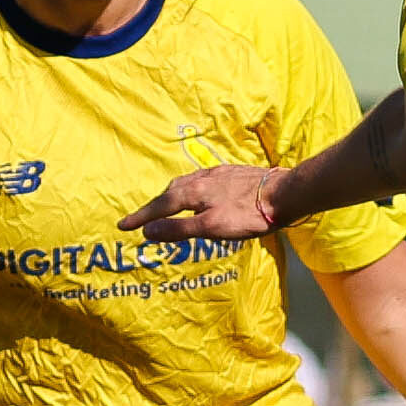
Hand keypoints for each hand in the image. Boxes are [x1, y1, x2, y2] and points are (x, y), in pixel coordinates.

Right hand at [117, 165, 286, 241]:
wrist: (283, 194)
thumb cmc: (248, 215)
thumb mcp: (210, 228)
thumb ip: (179, 229)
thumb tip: (148, 232)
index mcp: (193, 191)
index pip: (159, 207)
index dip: (141, 217)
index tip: (122, 226)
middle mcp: (201, 178)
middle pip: (170, 192)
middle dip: (154, 206)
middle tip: (143, 219)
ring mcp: (217, 174)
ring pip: (186, 184)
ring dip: (171, 197)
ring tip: (167, 207)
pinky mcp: (232, 174)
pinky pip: (201, 181)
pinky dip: (190, 191)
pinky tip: (199, 196)